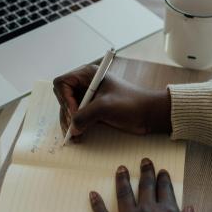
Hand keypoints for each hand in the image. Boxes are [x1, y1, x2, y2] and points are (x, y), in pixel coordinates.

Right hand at [53, 64, 171, 137]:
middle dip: (66, 114)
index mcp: (88, 75)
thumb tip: (72, 128)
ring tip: (74, 136)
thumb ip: (84, 116)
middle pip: (63, 98)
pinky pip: (77, 118)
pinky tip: (79, 136)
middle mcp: (86, 85)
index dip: (64, 98)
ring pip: (69, 110)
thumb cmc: (131, 104)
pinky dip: (76, 127)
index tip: (74, 112)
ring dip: (69, 123)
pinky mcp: (93, 110)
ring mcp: (89, 98)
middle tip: (72, 128)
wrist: (149, 114)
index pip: (63, 83)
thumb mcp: (105, 107)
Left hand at [89, 158, 202, 211]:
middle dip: (146, 172)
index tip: (162, 171)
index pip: (165, 190)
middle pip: (146, 186)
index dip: (163, 179)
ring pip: (124, 194)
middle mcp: (147, 211)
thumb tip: (189, 209)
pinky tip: (92, 194)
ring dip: (122, 180)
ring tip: (121, 169)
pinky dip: (96, 204)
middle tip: (144, 161)